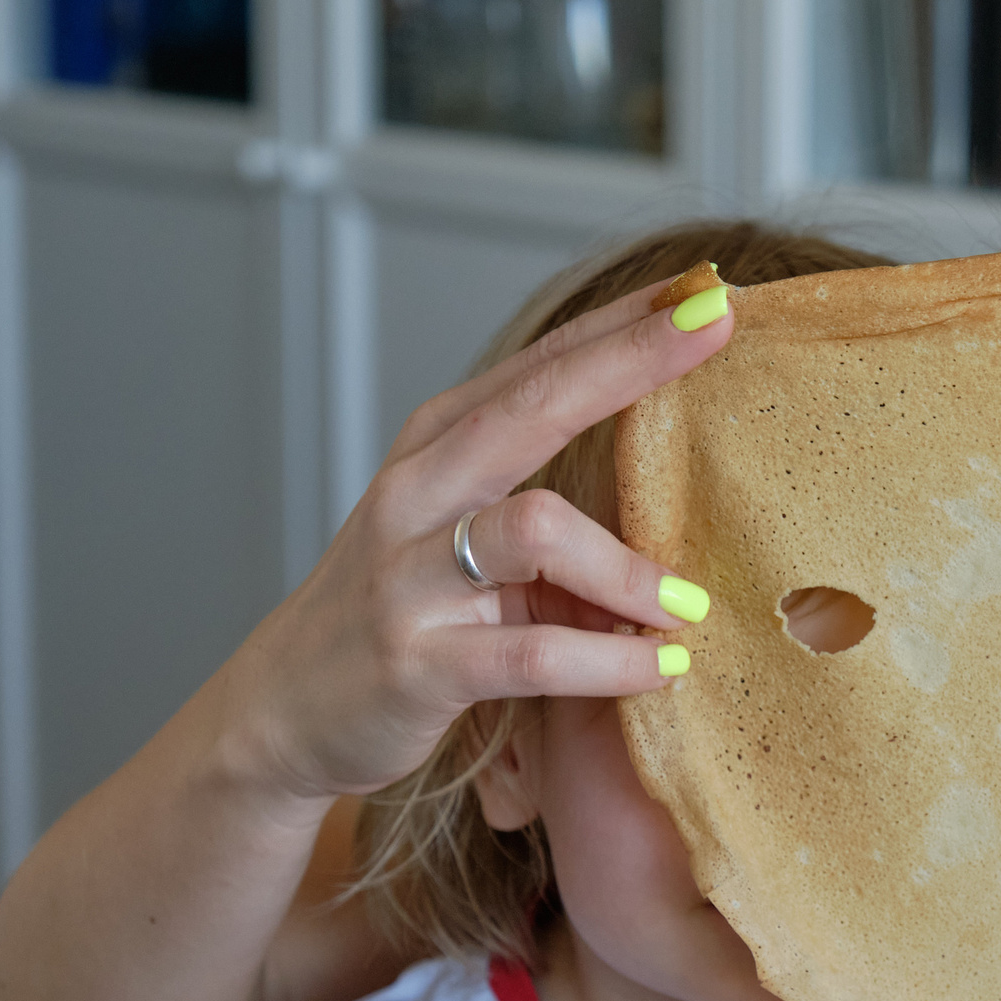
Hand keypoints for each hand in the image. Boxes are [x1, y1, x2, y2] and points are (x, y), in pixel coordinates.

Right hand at [219, 277, 732, 805]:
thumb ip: (554, 511)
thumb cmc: (399, 614)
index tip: (705, 289)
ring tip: (687, 607)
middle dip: (630, 360)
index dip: (623, 324)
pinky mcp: (420, 663)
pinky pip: (536, 653)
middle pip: (535, 404)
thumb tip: (677, 499)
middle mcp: (419, 493)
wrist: (287, 711)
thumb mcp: (465, 540)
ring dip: (630, 570)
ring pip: (537, 529)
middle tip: (714, 328)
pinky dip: (611, 660)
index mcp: (438, 447)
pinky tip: (662, 670)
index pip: (541, 366)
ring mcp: (411, 576)